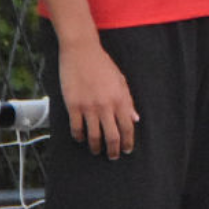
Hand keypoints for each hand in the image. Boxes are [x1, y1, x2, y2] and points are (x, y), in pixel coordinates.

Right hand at [58, 40, 135, 159]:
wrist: (81, 51)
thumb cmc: (102, 64)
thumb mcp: (121, 81)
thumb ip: (128, 101)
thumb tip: (135, 119)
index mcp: (120, 99)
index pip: (128, 128)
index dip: (128, 142)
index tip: (127, 150)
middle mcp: (106, 106)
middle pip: (112, 137)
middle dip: (113, 150)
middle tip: (113, 156)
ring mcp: (89, 107)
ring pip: (94, 136)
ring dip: (96, 147)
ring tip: (96, 151)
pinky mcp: (73, 105)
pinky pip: (76, 128)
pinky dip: (79, 137)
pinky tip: (80, 138)